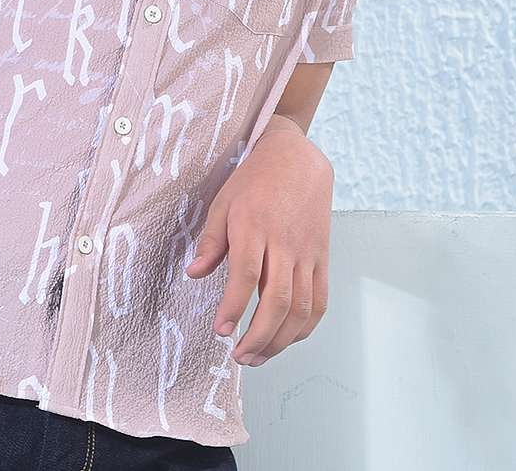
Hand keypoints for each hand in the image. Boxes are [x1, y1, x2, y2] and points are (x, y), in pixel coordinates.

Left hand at [185, 125, 333, 366]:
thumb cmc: (254, 180)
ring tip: (258, 356)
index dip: (233, 307)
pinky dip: (305, 326)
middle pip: (277, 300)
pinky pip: (319, 300)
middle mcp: (284, 243)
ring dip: (280, 340)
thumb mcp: (223, 203)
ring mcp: (307, 252)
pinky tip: (287, 339)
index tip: (220, 331)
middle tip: (238, 356)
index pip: (245, 276)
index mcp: (254, 227)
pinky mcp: (322, 257)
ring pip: (301, 307)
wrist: (297, 159)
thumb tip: (193, 274)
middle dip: (258, 336)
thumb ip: (210, 242)